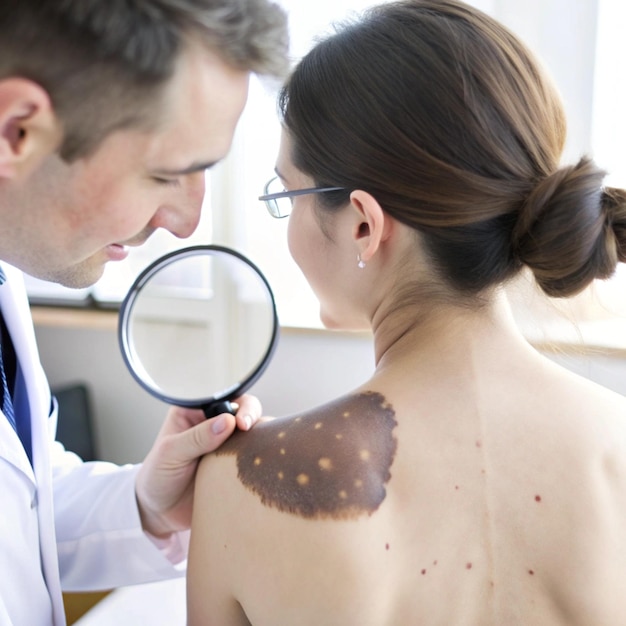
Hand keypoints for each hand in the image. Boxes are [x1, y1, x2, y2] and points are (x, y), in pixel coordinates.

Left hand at [135, 393, 261, 537]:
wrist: (160, 513)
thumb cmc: (157, 477)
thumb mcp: (170, 453)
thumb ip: (197, 437)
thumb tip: (228, 422)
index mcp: (196, 412)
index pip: (224, 397)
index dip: (238, 406)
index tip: (240, 423)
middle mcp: (215, 425)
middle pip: (245, 411)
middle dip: (252, 419)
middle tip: (248, 433)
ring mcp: (228, 446)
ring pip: (254, 434)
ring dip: (259, 439)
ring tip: (257, 450)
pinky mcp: (235, 466)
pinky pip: (254, 457)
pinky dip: (260, 459)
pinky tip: (259, 465)